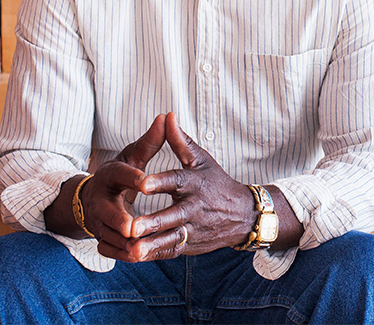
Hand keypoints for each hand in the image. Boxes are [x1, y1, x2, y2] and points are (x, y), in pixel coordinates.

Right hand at [79, 114, 166, 256]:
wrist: (95, 196)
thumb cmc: (122, 172)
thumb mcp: (133, 155)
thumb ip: (150, 140)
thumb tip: (167, 115)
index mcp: (109, 174)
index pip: (119, 174)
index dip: (132, 178)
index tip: (146, 182)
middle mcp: (99, 199)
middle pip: (106, 210)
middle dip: (119, 219)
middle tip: (133, 227)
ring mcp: (97, 221)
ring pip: (108, 234)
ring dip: (122, 242)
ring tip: (140, 249)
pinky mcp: (100, 237)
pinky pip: (109, 249)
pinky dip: (122, 254)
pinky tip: (138, 257)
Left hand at [109, 112, 254, 260]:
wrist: (241, 214)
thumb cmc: (215, 181)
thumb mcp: (200, 160)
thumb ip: (180, 141)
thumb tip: (167, 116)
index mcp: (195, 183)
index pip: (177, 181)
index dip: (160, 183)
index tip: (143, 184)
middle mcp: (194, 207)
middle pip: (172, 216)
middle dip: (153, 223)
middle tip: (132, 227)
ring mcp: (192, 229)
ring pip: (170, 239)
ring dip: (151, 245)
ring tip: (132, 250)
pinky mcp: (189, 246)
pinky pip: (169, 252)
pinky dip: (152, 255)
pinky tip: (133, 257)